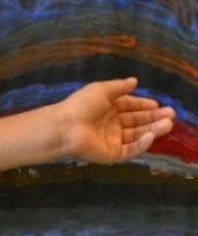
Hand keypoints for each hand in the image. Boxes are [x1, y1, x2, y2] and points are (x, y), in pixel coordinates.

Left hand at [58, 77, 174, 163]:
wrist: (65, 128)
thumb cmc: (81, 105)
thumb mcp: (101, 90)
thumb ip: (119, 87)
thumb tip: (135, 81)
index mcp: (106, 108)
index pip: (129, 107)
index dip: (143, 105)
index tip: (158, 105)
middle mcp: (111, 124)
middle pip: (136, 121)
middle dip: (153, 118)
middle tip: (171, 114)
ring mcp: (112, 140)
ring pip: (137, 135)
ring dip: (153, 129)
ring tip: (168, 123)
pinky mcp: (113, 154)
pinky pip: (131, 149)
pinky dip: (142, 143)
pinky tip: (151, 135)